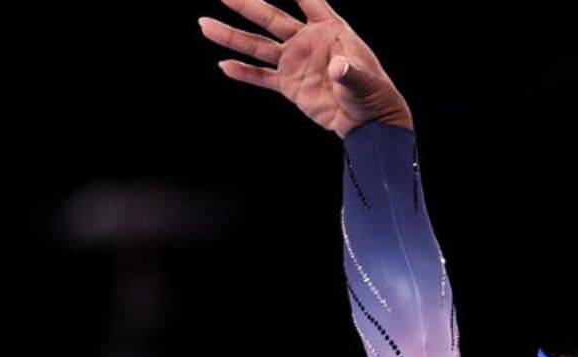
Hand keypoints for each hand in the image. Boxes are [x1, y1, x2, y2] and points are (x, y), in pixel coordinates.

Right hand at [200, 0, 413, 138]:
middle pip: (271, 17)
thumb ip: (350, 72)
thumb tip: (338, 68)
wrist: (368, 122)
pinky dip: (243, 73)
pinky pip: (261, 77)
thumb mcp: (363, 81)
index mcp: (329, 29)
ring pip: (258, 46)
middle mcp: (307, 41)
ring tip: (205, 24)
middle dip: (246, 4)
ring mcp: (296, 62)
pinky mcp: (290, 85)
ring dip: (232, 36)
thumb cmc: (373, 94)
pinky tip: (224, 65)